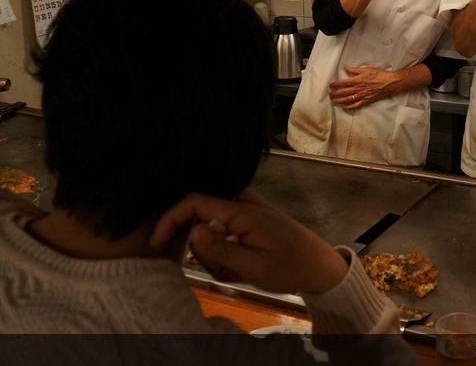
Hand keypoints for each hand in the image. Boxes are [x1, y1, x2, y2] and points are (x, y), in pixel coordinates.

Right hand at [150, 191, 347, 294]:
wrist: (320, 267)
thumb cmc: (290, 267)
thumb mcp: (253, 266)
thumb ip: (220, 250)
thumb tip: (192, 231)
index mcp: (242, 210)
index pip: (194, 201)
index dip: (170, 219)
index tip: (155, 242)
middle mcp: (243, 203)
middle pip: (200, 216)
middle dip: (202, 248)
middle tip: (222, 271)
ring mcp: (248, 210)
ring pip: (211, 228)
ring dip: (216, 255)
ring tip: (238, 273)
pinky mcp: (251, 219)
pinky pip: (225, 232)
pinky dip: (226, 253)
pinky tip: (242, 268)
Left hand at [329, 66, 398, 109]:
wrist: (388, 83)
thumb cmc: (378, 74)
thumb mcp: (366, 69)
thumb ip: (354, 70)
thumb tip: (345, 67)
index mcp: (356, 80)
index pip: (342, 83)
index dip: (335, 85)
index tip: (330, 86)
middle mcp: (357, 89)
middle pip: (342, 92)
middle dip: (334, 94)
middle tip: (329, 94)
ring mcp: (361, 96)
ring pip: (347, 99)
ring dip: (339, 101)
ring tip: (334, 101)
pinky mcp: (366, 101)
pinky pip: (356, 105)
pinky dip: (349, 107)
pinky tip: (344, 108)